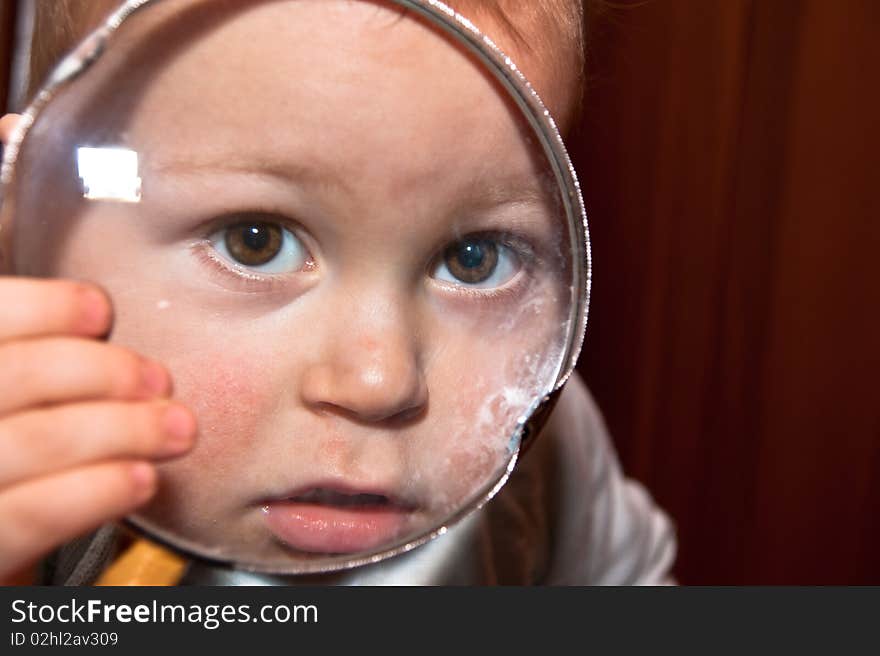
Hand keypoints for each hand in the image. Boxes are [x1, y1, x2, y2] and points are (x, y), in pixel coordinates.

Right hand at [0, 220, 196, 584]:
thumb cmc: (12, 476)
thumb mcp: (23, 408)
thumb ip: (42, 371)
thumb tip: (97, 317)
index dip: (38, 308)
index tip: (99, 311)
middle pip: (11, 376)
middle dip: (100, 371)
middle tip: (157, 380)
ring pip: (30, 442)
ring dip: (121, 428)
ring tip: (174, 428)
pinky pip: (27, 517)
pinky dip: (95, 491)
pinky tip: (140, 479)